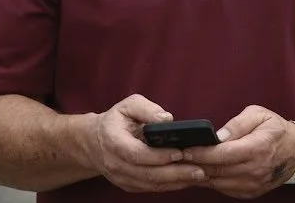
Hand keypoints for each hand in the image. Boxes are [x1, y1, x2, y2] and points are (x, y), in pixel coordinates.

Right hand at [84, 94, 204, 192]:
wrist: (95, 142)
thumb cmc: (116, 120)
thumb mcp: (128, 105)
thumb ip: (147, 109)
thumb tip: (166, 119)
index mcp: (113, 141)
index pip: (137, 154)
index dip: (159, 156)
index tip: (180, 152)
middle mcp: (115, 164)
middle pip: (148, 174)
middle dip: (175, 173)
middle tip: (199, 169)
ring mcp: (121, 178)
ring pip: (151, 184)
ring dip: (176, 182)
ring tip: (198, 175)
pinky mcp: (129, 185)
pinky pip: (151, 188)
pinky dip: (170, 185)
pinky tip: (187, 179)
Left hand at [181, 105, 294, 198]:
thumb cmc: (275, 129)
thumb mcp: (258, 115)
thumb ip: (237, 124)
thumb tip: (217, 136)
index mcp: (257, 148)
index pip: (223, 154)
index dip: (201, 153)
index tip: (184, 149)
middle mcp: (254, 170)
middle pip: (217, 170)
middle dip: (194, 164)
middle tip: (175, 156)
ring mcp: (252, 184)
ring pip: (218, 182)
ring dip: (198, 175)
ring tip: (181, 164)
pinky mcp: (249, 192)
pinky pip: (223, 188)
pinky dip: (210, 181)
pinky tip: (198, 171)